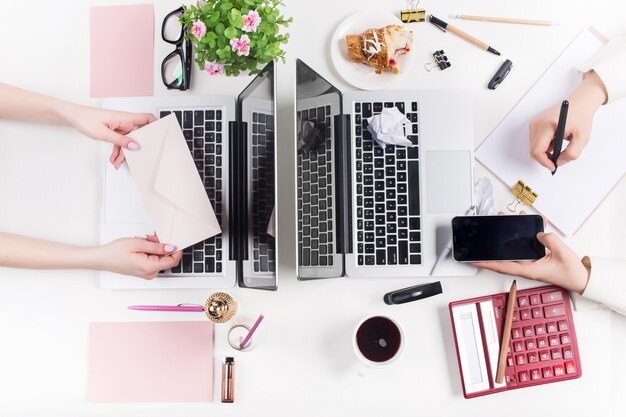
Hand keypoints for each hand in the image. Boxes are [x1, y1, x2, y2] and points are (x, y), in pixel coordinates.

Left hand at [63, 104, 154, 168]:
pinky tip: (114, 158)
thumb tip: (135, 146)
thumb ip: (121, 141)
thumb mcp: (104, 133)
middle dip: (135, 149)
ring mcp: (119, 126)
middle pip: (137, 136)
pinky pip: (120, 142)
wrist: (73, 117)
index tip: (161, 135)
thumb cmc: (85, 119)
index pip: (147, 118)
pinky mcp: (114, 130)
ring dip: (124, 153)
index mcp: (125, 118)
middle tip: (134, 158)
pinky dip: (117, 151)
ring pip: (128, 142)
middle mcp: (124, 121)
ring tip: (118, 162)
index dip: (156, 125)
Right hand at [93, 236, 181, 278]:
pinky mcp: (143, 270)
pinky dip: (150, 252)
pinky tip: (141, 246)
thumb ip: (157, 247)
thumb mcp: (138, 244)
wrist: (102, 258)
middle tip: (151, 238)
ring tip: (143, 241)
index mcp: (150, 268)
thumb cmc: (115, 252)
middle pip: (166, 258)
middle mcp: (149, 273)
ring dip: (154, 248)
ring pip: (159, 258)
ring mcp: (146, 273)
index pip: (172, 261)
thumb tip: (170, 248)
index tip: (177, 242)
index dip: (177, 250)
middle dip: (161, 246)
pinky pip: (153, 260)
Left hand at [473, 232, 589, 293]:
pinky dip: (527, 236)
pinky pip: (527, 246)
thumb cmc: (571, 272)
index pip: (502, 266)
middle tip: (487, 233)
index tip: (473, 260)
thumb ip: (550, 240)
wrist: (581, 279)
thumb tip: (538, 233)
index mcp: (529, 269)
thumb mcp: (562, 253)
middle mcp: (526, 267)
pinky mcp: (536, 259)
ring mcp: (531, 263)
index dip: (486, 263)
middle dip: (494, 245)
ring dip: (510, 237)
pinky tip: (532, 225)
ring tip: (509, 221)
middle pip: (504, 256)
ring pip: (515, 249)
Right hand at [529, 70, 607, 170]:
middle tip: (558, 159)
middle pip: (533, 150)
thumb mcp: (582, 138)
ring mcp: (534, 123)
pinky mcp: (535, 124)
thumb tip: (559, 162)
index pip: (537, 150)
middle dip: (545, 158)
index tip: (553, 167)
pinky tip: (555, 140)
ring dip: (545, 152)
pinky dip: (544, 146)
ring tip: (559, 146)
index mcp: (547, 126)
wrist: (579, 102)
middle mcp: (537, 124)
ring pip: (533, 147)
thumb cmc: (581, 116)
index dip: (544, 162)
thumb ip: (572, 153)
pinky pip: (535, 141)